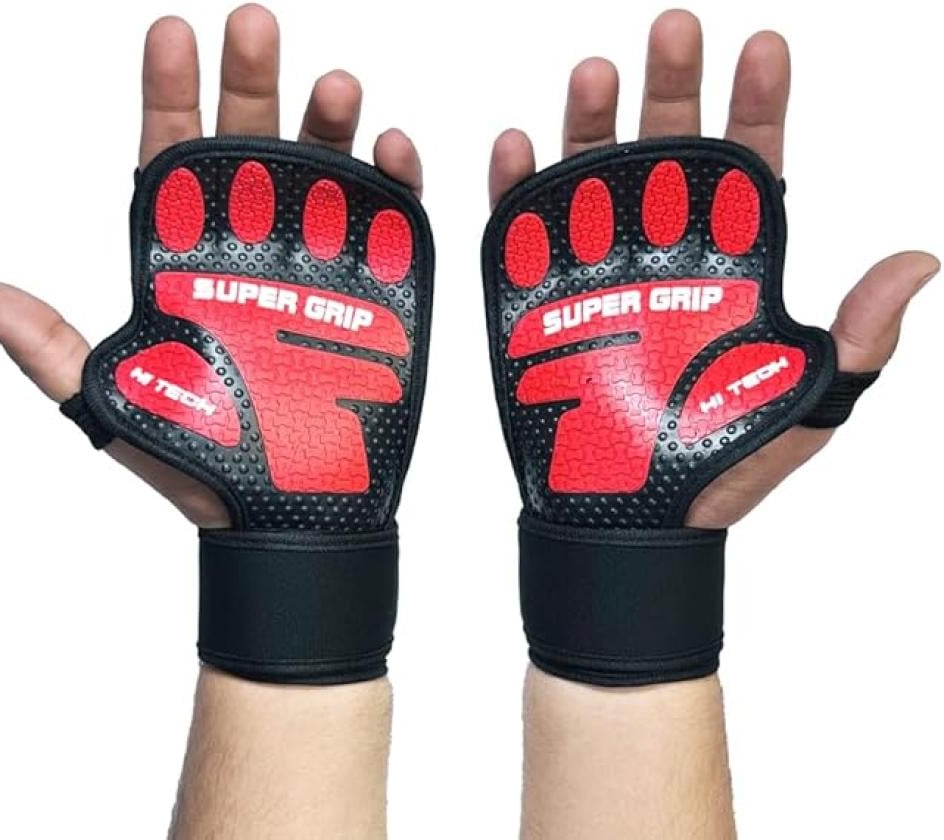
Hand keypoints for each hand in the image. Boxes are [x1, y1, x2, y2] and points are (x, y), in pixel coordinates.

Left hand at [0, 4, 422, 529]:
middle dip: (252, 81)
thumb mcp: (113, 402)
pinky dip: (394, 185)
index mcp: (184, 262)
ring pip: (322, 174)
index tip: (172, 33)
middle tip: (256, 24)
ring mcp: (313, 269)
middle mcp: (249, 252)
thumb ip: (50, 346)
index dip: (169, 94)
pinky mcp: (372, 296)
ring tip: (336, 84)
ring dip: (329, 124)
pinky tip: (391, 150)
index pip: (171, 159)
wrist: (287, 515)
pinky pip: (386, 227)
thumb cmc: (203, 464)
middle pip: (249, 147)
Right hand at [487, 9, 937, 529]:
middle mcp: (664, 255)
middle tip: (674, 28)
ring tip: (596, 71)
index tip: (762, 48)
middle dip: (672, 84)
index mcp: (731, 267)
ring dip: (590, 120)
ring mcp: (597, 273)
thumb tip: (918, 260)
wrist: (632, 520)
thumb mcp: (808, 402)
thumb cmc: (719, 466)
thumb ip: (860, 335)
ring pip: (592, 175)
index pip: (749, 165)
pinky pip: (520, 233)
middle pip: (669, 149)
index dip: (757, 104)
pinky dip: (514, 188)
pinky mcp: (536, 302)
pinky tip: (518, 145)